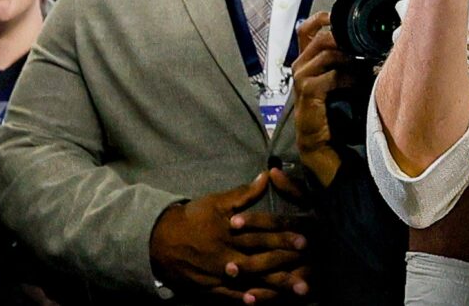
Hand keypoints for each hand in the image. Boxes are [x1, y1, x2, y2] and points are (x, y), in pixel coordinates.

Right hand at [146, 170, 311, 303]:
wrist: (157, 240)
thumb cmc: (191, 218)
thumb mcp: (216, 202)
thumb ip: (243, 193)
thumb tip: (266, 176)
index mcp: (232, 231)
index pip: (264, 234)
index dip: (285, 237)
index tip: (306, 240)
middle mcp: (228, 253)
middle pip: (261, 259)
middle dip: (286, 265)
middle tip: (311, 271)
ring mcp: (218, 272)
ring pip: (250, 279)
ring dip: (274, 286)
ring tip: (297, 291)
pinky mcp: (208, 286)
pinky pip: (228, 295)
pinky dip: (243, 298)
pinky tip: (259, 302)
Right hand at [288, 13, 363, 187]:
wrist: (321, 138)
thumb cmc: (335, 106)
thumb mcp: (344, 76)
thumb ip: (351, 59)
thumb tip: (376, 41)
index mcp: (307, 59)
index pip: (305, 30)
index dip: (321, 18)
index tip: (340, 16)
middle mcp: (300, 65)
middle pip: (321, 37)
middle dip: (345, 38)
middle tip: (365, 45)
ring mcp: (301, 78)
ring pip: (326, 53)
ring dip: (350, 57)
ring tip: (364, 66)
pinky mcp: (307, 92)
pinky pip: (330, 75)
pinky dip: (347, 77)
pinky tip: (357, 84)